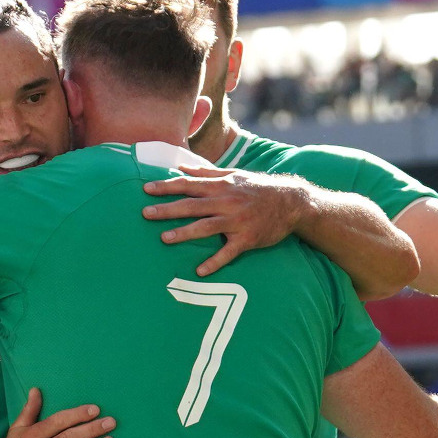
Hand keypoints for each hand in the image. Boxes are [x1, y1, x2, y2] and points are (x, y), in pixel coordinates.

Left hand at [144, 165, 308, 275]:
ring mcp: (237, 221)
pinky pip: (229, 252)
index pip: (188, 185)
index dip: (166, 187)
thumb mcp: (233, 175)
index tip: (146, 189)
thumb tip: (180, 167)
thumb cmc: (258, 188)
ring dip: (184, 233)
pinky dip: (214, 262)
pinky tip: (199, 271)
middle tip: (145, 214)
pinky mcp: (247, 239)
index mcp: (221, 186)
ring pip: (206, 227)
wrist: (291, 202)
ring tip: (164, 238)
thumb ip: (206, 172)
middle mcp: (227, 202)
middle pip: (192, 205)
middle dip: (167, 209)